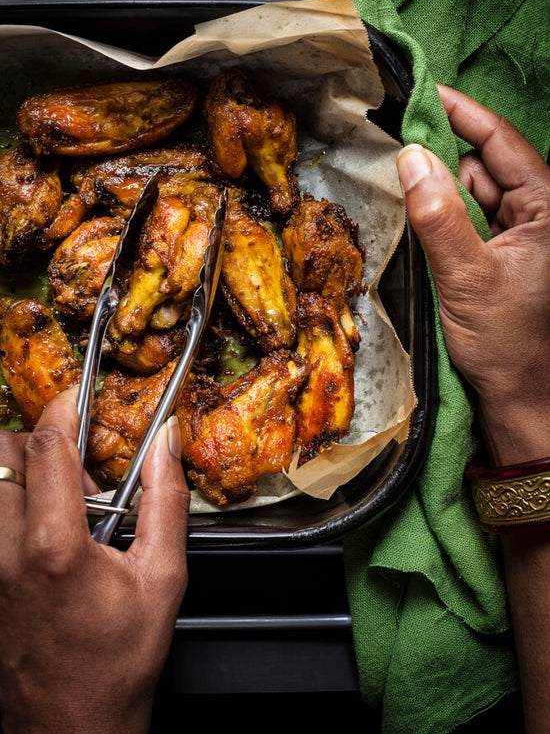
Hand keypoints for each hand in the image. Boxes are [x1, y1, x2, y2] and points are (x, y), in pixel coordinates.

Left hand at [0, 387, 188, 733]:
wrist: (72, 726)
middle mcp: (7, 555)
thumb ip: (166, 501)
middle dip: (32, 440)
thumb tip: (165, 446)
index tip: (76, 398)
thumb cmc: (118, 660)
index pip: (47, 450)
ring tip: (53, 493)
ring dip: (14, 472)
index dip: (63, 411)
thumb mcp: (163, 578)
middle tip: (69, 455)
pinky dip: (6, 505)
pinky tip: (38, 528)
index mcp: (56, 548)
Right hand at [397, 85, 549, 465]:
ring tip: (403, 193)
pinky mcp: (499, 253)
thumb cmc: (507, 345)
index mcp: (549, 210)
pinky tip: (419, 216)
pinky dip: (442, 213)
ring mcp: (519, 233)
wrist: (520, 397)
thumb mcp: (468, 279)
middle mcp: (538, 214)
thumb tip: (410, 159)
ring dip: (438, 188)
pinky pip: (467, 217)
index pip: (501, 144)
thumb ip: (439, 218)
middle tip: (395, 150)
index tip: (423, 91)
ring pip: (471, 190)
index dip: (462, 113)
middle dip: (441, 156)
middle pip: (482, 164)